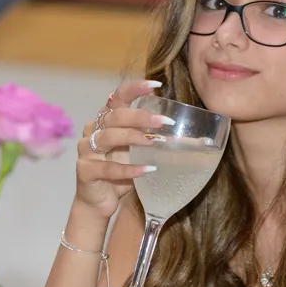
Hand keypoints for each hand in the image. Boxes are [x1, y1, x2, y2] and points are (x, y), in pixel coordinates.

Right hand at [75, 80, 171, 218]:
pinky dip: (128, 169)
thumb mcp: (141, 154)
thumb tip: (200, 141)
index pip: (118, 97)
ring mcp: (87, 150)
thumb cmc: (122, 173)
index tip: (156, 84)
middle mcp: (94, 130)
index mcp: (107, 120)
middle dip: (140, 116)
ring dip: (134, 137)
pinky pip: (107, 168)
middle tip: (165, 122)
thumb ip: (159, 142)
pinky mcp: (85, 171)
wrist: (99, 202)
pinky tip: (147, 169)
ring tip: (154, 142)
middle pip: (115, 115)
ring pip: (108, 136)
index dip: (134, 88)